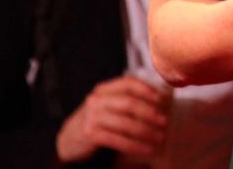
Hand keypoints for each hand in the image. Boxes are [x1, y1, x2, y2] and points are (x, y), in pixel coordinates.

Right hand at [53, 75, 168, 162]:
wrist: (68, 139)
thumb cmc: (95, 120)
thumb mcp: (107, 105)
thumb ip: (126, 100)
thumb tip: (161, 100)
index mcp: (103, 89)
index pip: (128, 83)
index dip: (147, 89)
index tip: (161, 99)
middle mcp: (97, 100)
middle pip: (129, 103)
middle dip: (150, 113)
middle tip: (164, 121)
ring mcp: (92, 117)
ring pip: (125, 123)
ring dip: (146, 132)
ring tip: (159, 138)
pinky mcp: (90, 135)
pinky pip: (117, 140)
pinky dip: (134, 145)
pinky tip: (146, 149)